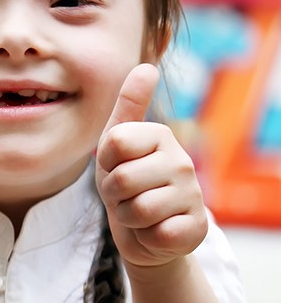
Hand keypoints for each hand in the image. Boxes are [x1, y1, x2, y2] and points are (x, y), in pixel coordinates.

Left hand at [96, 64, 207, 268]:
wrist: (141, 228)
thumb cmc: (125, 180)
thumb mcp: (116, 142)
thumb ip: (129, 105)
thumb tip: (147, 66)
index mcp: (159, 134)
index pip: (115, 142)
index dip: (105, 160)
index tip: (114, 164)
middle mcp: (181, 160)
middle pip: (122, 179)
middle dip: (113, 194)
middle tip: (125, 194)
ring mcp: (193, 194)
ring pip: (137, 210)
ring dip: (127, 216)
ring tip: (138, 211)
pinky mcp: (197, 227)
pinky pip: (157, 234)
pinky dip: (146, 236)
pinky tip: (155, 229)